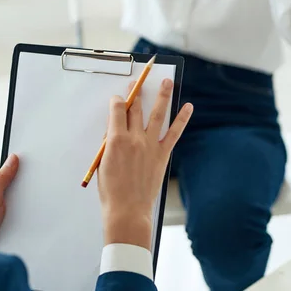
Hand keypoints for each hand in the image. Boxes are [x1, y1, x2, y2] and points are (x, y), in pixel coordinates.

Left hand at [0, 154, 18, 247]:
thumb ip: (3, 178)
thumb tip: (12, 159)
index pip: (7, 170)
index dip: (19, 172)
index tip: (29, 174)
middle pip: (12, 183)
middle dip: (19, 189)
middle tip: (19, 198)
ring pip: (15, 196)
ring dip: (19, 203)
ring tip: (15, 211)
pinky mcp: (0, 212)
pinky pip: (14, 207)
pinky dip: (18, 211)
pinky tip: (17, 216)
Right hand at [97, 79, 192, 249]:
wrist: (128, 209)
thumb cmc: (111, 190)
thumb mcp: (102, 163)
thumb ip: (109, 143)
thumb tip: (115, 130)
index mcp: (116, 140)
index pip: (117, 110)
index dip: (117, 101)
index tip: (117, 99)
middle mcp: (135, 138)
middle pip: (136, 109)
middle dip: (136, 93)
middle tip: (138, 83)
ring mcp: (150, 145)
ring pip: (157, 114)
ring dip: (162, 96)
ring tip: (166, 81)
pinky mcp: (162, 154)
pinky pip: (174, 133)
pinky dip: (182, 119)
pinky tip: (188, 107)